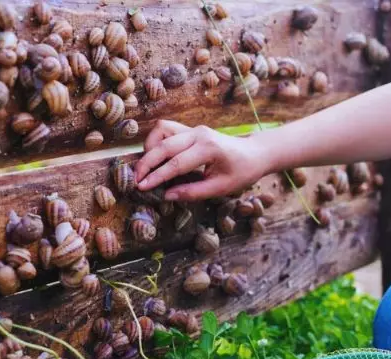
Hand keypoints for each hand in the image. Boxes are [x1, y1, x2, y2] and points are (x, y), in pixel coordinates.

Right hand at [134, 120, 269, 201]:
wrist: (254, 153)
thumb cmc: (241, 172)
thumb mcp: (220, 188)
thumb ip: (193, 192)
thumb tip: (167, 196)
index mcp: (209, 148)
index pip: (176, 163)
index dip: (157, 177)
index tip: (141, 187)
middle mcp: (199, 134)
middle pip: (164, 145)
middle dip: (147, 164)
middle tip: (136, 181)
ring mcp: (194, 129)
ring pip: (161, 131)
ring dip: (150, 148)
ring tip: (147, 169)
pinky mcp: (190, 129)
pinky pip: (166, 129)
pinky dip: (156, 141)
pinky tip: (156, 157)